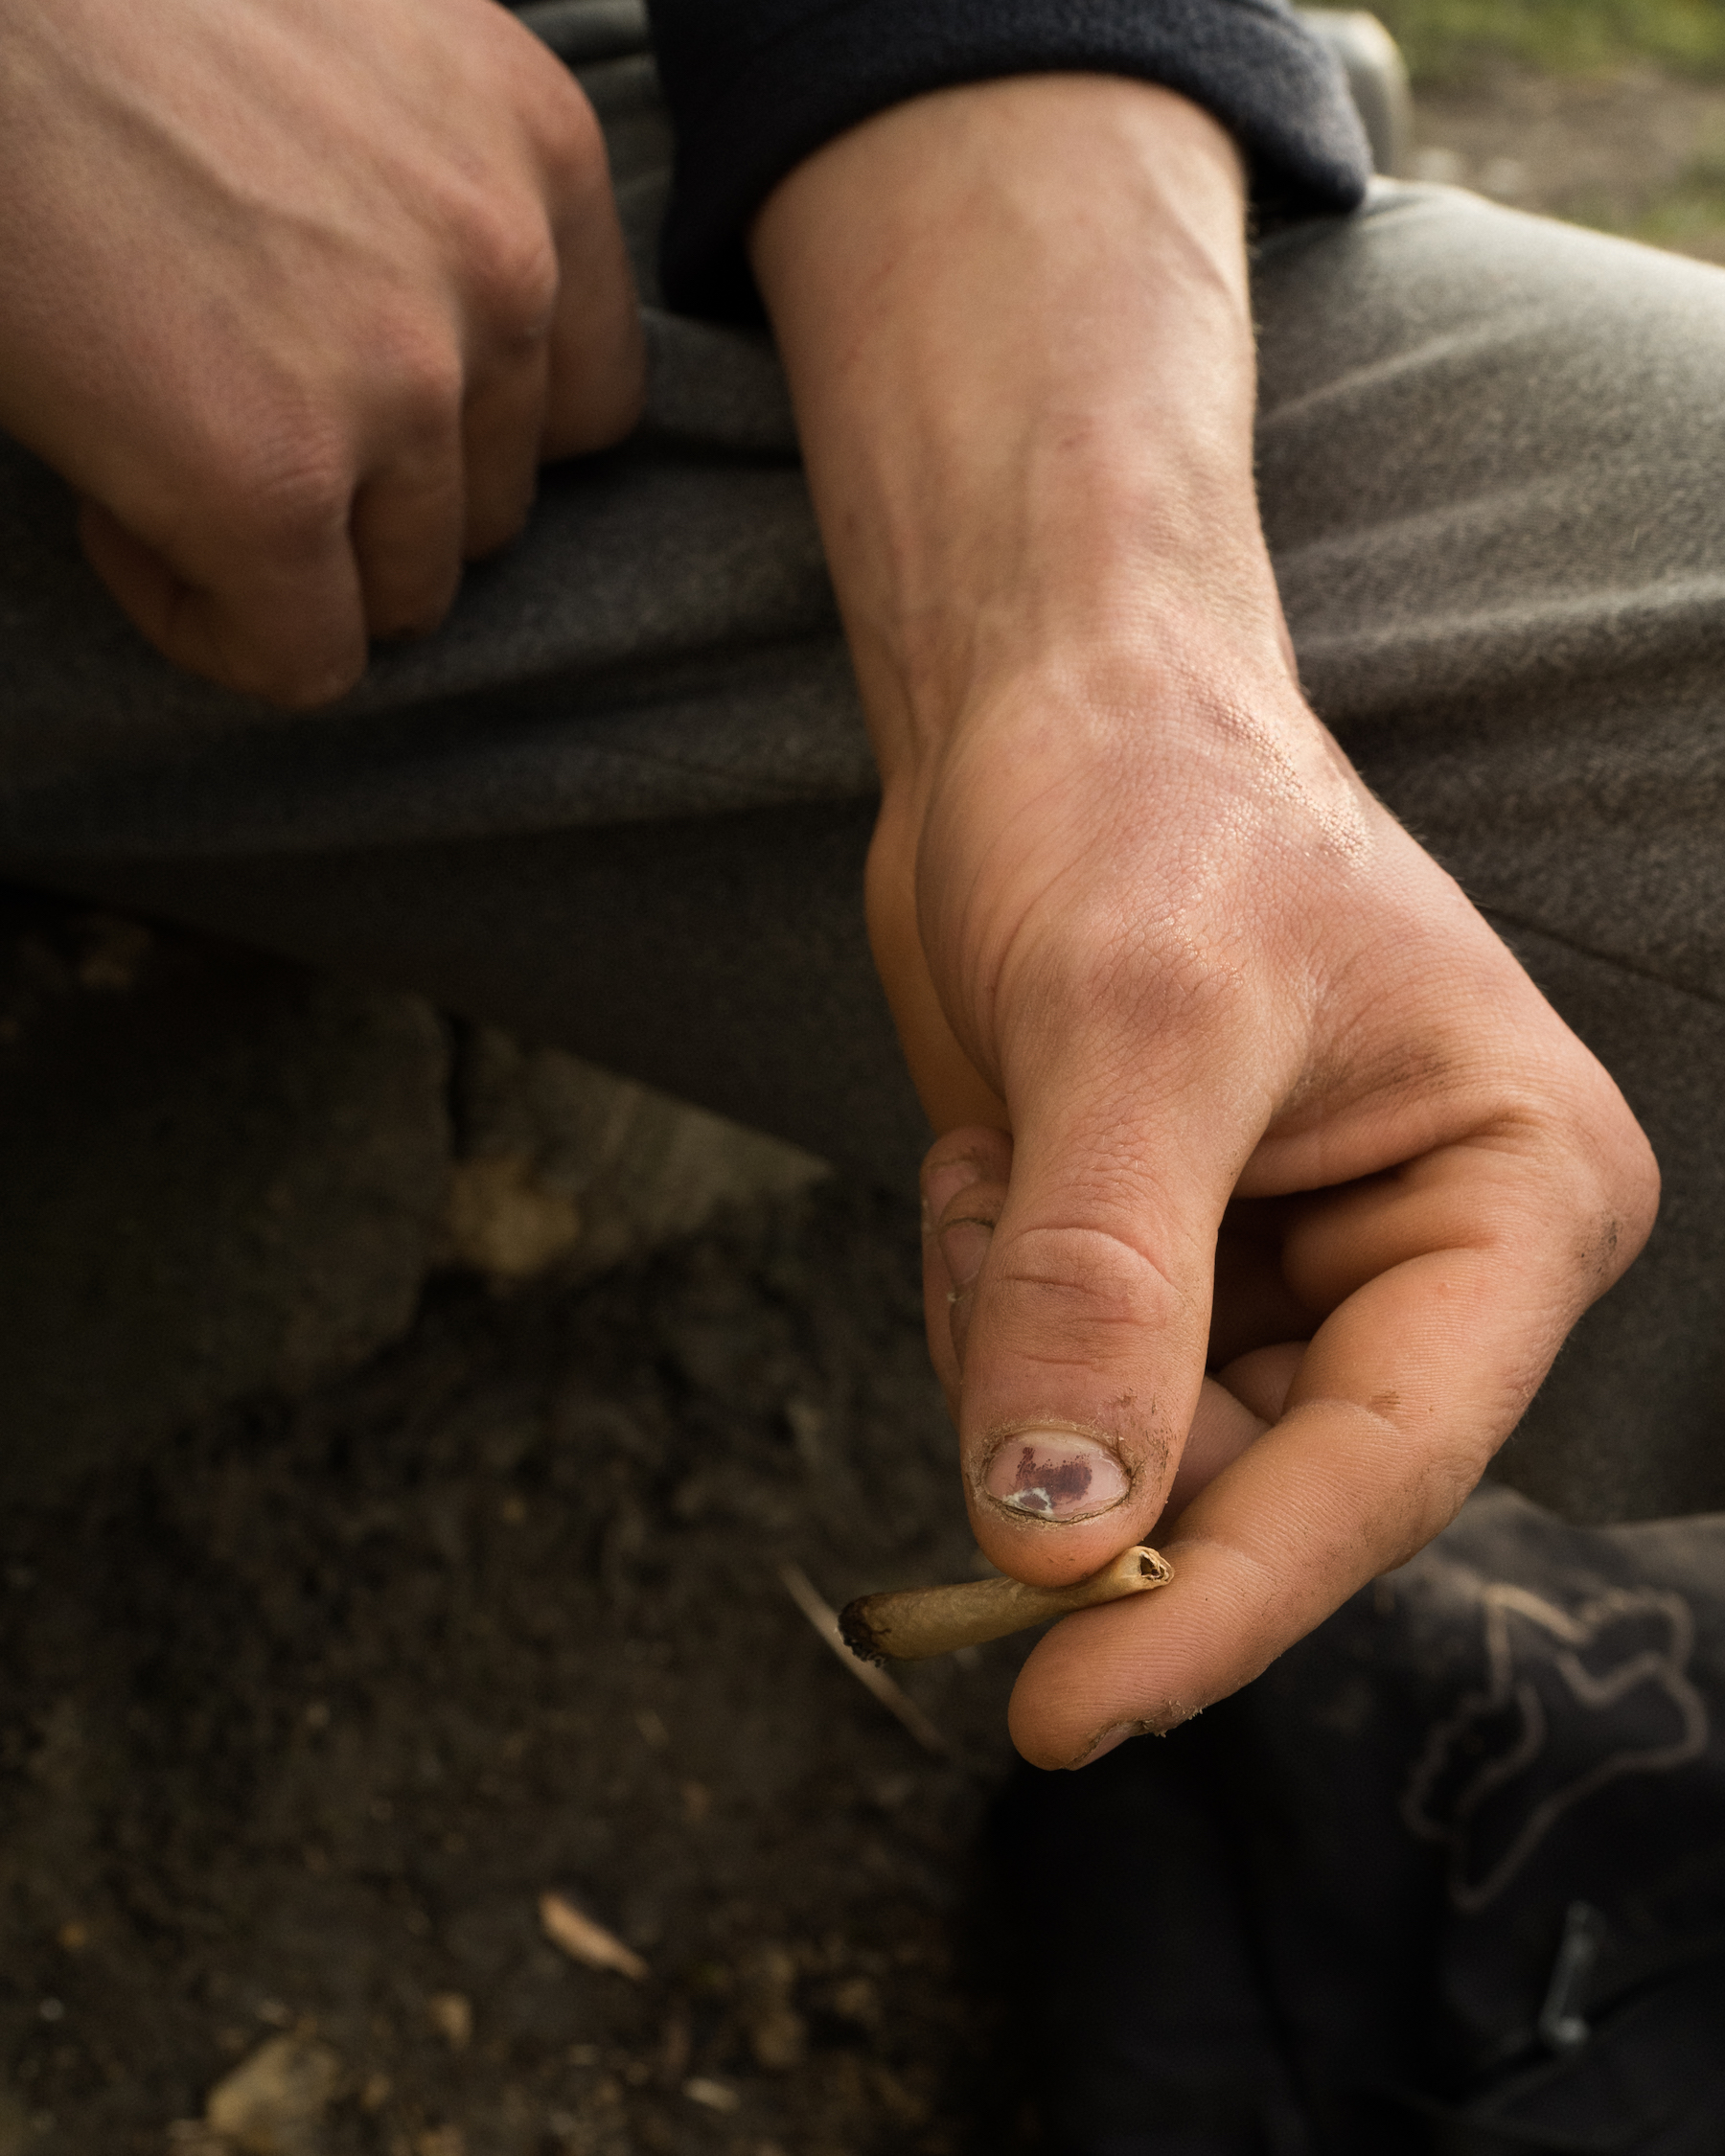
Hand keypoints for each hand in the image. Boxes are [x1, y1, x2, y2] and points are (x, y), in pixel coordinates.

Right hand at [0, 0, 641, 704]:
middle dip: (364, 496)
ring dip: (288, 558)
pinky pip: (302, 660)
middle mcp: (503, 269)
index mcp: (536, 146)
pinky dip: (210, 626)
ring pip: (407, 595)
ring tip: (159, 437)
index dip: (463, 438)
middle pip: (492, 511)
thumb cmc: (110, 23)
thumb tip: (454, 395)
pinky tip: (115, 516)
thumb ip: (445, 210)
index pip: (583, 407)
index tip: (340, 395)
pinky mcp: (274, 481)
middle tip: (215, 405)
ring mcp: (401, 382)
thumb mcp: (356, 64)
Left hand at [753, 77, 1658, 1766]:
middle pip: (1252, 1482)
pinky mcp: (1172, 1268)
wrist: (1048, 707)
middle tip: (995, 1228)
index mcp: (1515, 1201)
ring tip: (1002, 1149)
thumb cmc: (1139, 806)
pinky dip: (981, 1309)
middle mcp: (1427, 1265)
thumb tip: (1061, 1540)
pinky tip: (989, 1157)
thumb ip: (1101, 1287)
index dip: (1223, 1603)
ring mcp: (1290, 1278)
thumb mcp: (1129, 1028)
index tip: (1062, 1709)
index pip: (1382, 1470)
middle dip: (1088, 1418)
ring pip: (1130, 1458)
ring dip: (1011, 1345)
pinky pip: (1056, 1395)